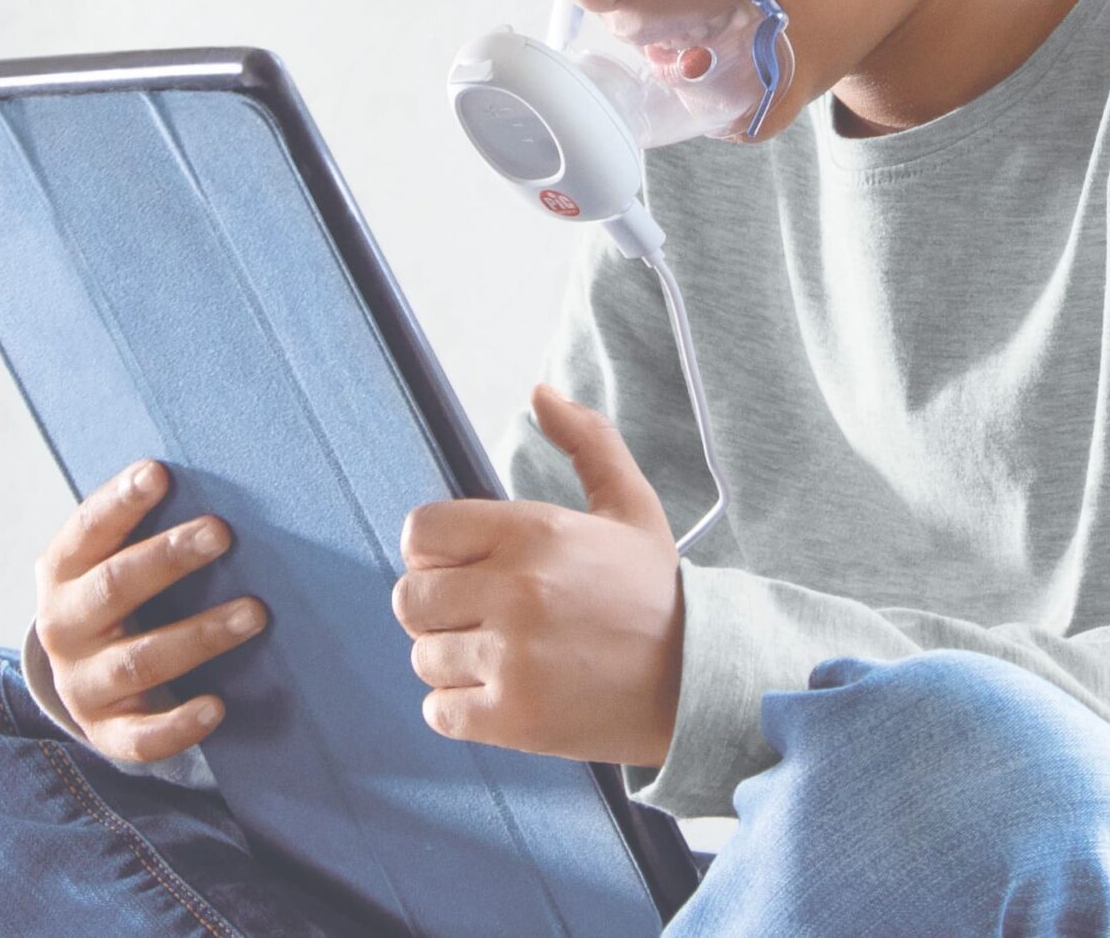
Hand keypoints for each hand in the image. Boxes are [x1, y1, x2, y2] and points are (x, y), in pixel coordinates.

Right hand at [33, 459, 269, 767]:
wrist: (82, 672)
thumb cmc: (120, 592)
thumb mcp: (113, 556)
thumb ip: (147, 524)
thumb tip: (229, 474)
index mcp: (64, 571)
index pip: (87, 530)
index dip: (119, 502)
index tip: (159, 472)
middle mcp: (66, 626)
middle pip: (115, 588)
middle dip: (169, 558)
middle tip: (222, 532)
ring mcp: (84, 683)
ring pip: (139, 660)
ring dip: (199, 635)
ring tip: (254, 612)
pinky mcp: (109, 731)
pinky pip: (140, 737)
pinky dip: (177, 725)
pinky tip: (216, 708)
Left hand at [392, 384, 682, 768]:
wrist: (699, 678)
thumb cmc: (655, 589)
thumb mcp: (630, 504)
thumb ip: (586, 440)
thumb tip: (540, 391)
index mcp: (534, 531)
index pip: (421, 533)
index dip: (432, 551)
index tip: (464, 566)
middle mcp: (515, 590)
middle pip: (410, 598)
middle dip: (437, 608)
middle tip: (480, 616)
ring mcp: (512, 658)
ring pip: (423, 657)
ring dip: (451, 659)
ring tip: (500, 656)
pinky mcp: (513, 717)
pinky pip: (438, 711)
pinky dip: (459, 708)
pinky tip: (502, 693)